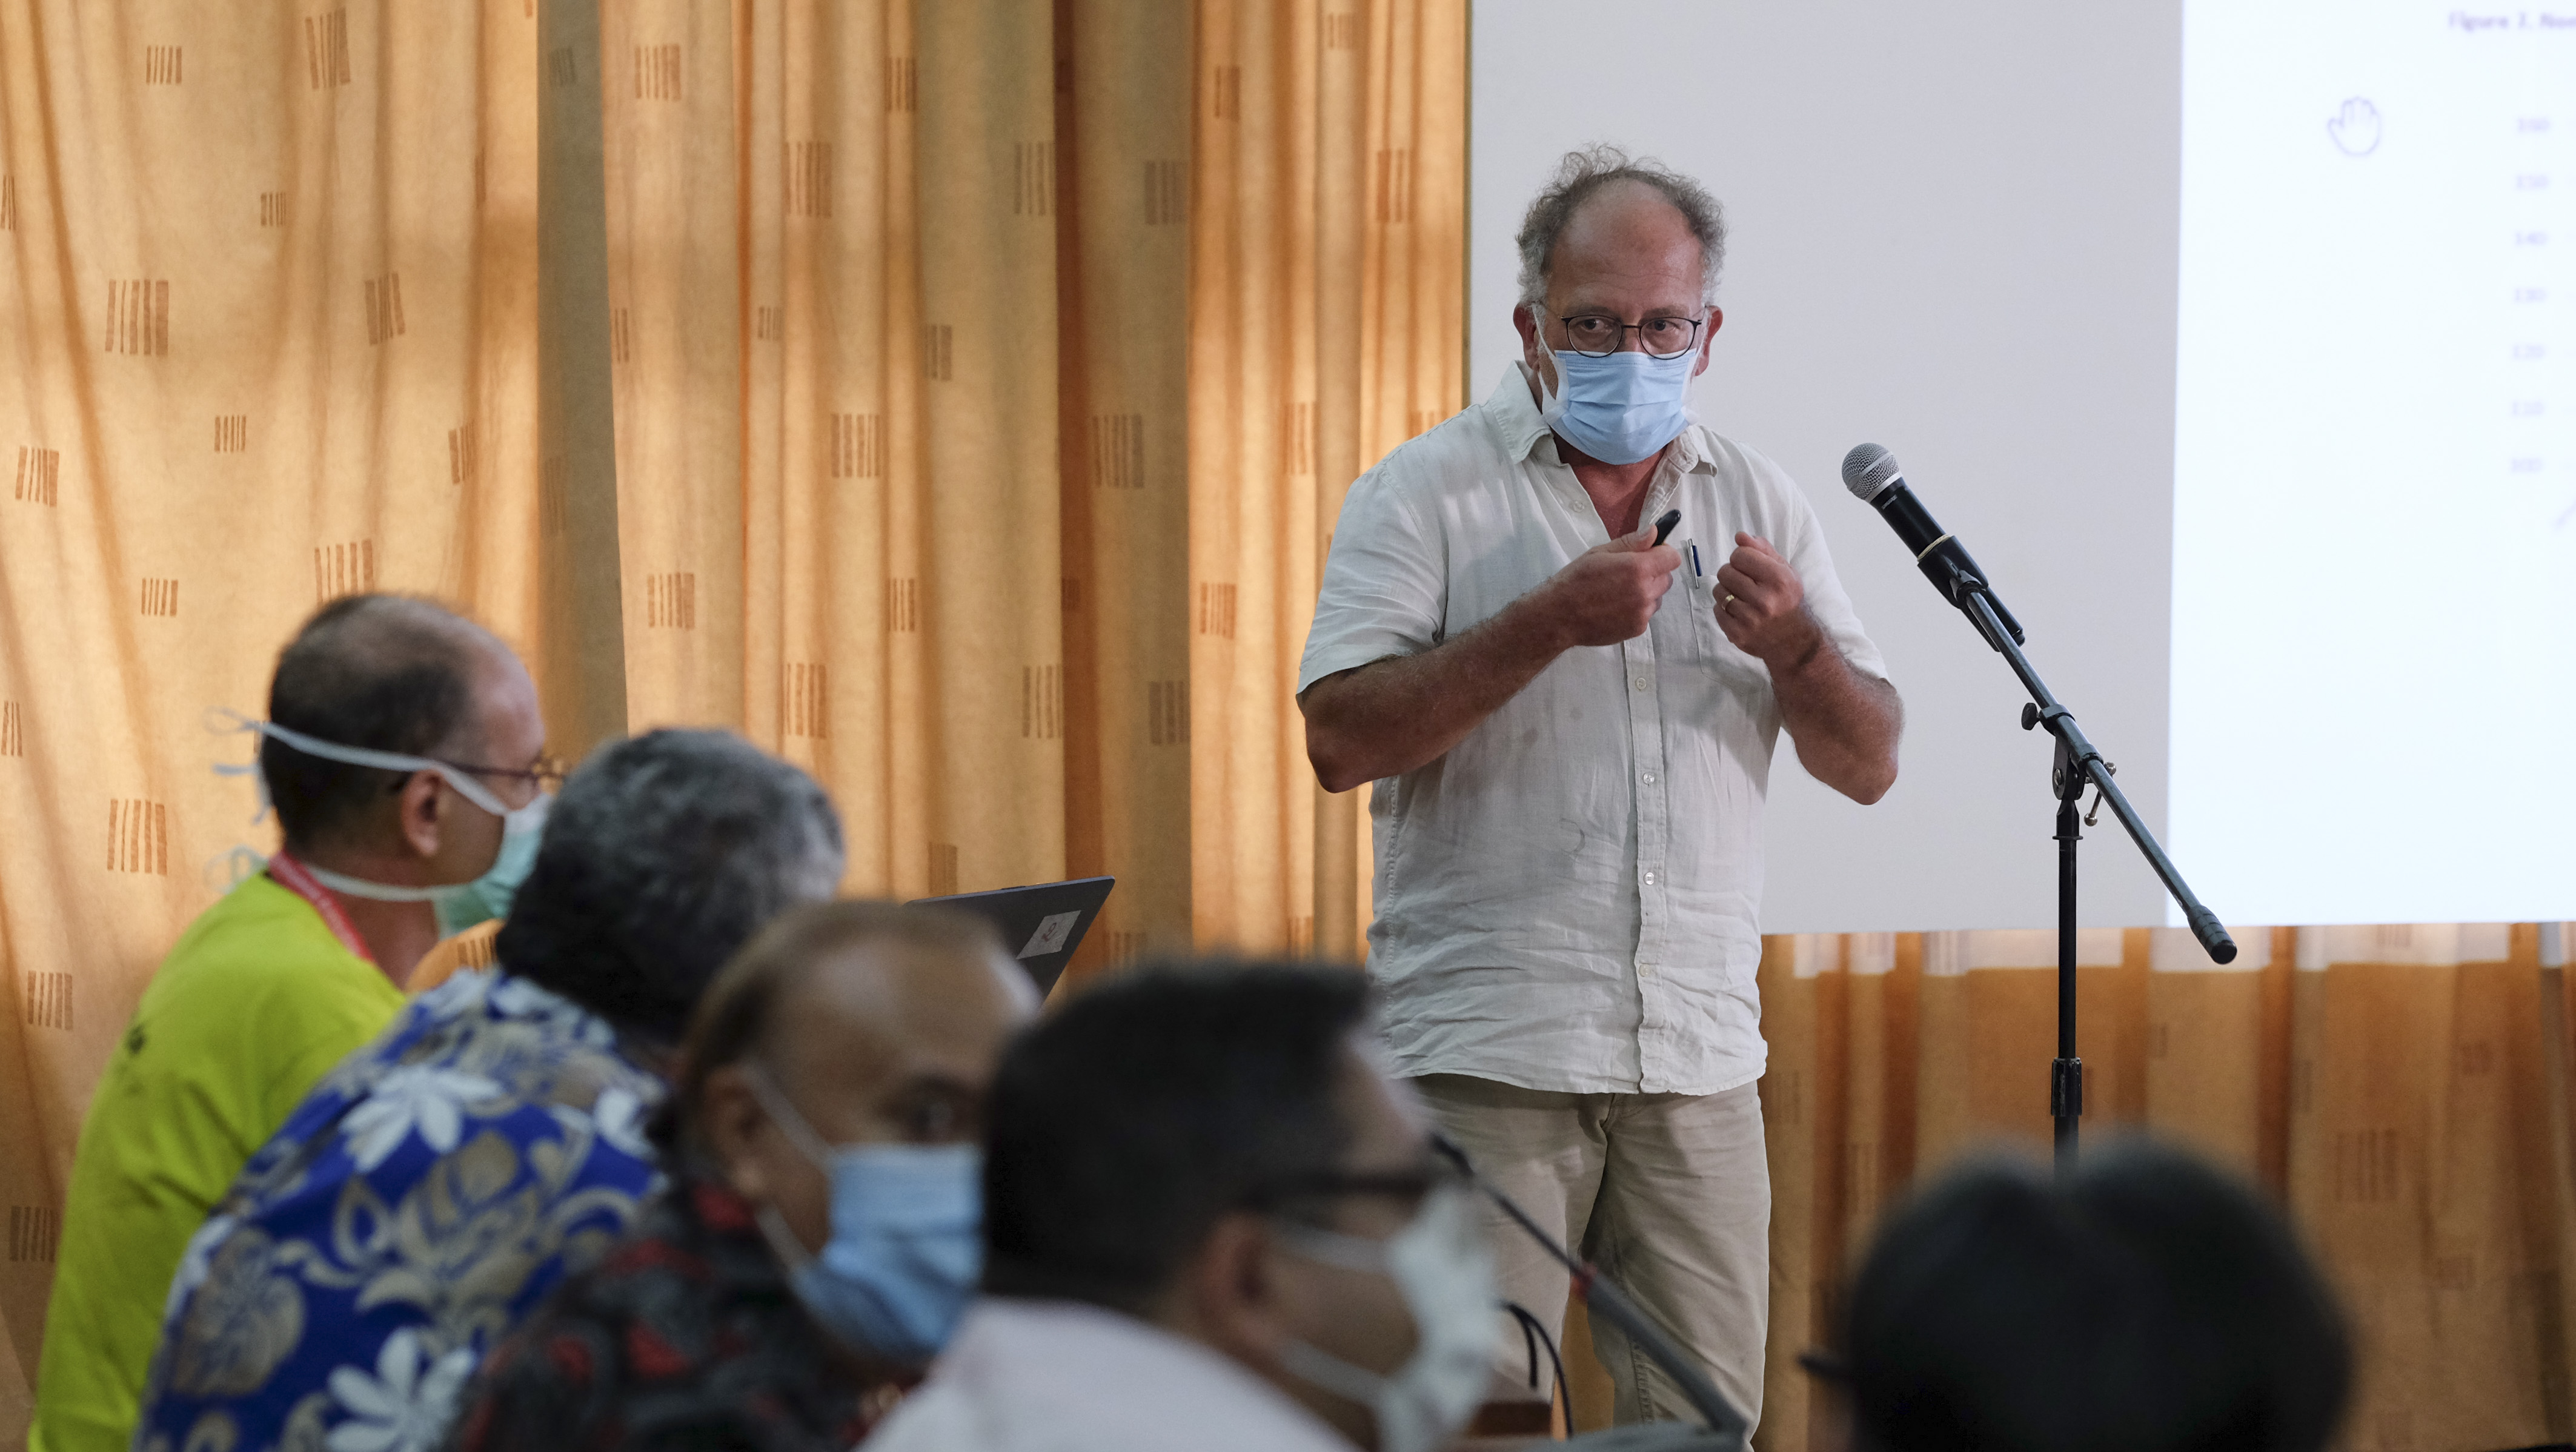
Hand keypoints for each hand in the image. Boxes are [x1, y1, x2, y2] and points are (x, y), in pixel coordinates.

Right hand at [1539, 525, 1682, 647]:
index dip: (1662, 553)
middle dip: (1653, 573)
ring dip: (1646, 593)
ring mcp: (1642, 613)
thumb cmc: (1575, 580)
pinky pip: (1646, 614)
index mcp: (1637, 568)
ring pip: (1657, 597)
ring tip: (1619, 593)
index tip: (1649, 554)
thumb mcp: (1600, 553)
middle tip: (1628, 574)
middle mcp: (1645, 592)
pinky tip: (1615, 607)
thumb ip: (1631, 543)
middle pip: (1667, 578)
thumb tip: (1654, 532)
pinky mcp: (1637, 628)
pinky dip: (1636, 609)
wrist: (1559, 616)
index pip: (1672, 558)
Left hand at [1714, 532, 1822, 665]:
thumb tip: (1740, 536)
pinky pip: (1716, 609)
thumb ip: (1763, 550)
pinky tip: (1739, 611)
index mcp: (1779, 580)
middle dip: (1732, 573)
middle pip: (1725, 571)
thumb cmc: (1788, 601)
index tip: (1750, 567)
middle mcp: (1764, 600)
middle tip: (1745, 582)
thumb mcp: (1785, 571)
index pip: (1740, 554)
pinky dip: (1724, 608)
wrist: (1794, 642)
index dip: (1742, 558)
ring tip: (1742, 596)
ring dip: (1727, 590)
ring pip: (1718, 590)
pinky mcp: (1737, 634)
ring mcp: (1749, 619)